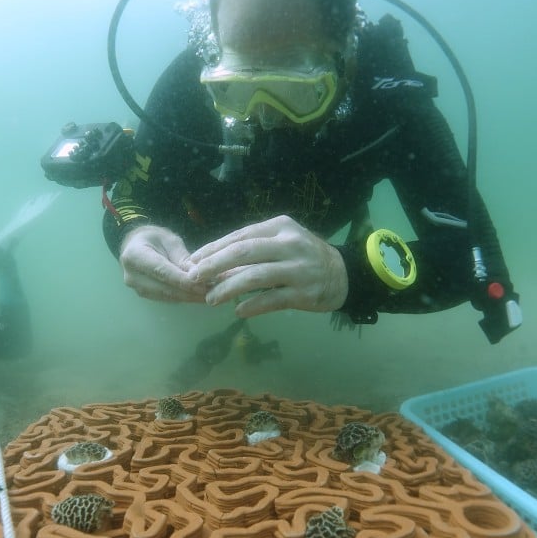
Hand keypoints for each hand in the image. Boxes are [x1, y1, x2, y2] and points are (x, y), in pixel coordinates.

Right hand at [118, 225, 207, 302]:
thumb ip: (181, 257)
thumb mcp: (168, 239)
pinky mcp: (144, 295)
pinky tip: (198, 296)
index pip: (162, 272)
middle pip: (164, 289)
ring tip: (209, 295)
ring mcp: (137, 288)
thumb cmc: (153, 238)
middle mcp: (132, 276)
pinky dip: (183, 298)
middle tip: (212, 292)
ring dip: (189, 298)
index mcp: (135, 256)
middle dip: (189, 292)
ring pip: (166, 297)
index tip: (202, 285)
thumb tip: (197, 273)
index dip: (182, 281)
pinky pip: (166, 299)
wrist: (135, 246)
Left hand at [188, 216, 349, 316]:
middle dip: (214, 265)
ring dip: (228, 288)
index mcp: (280, 227)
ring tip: (211, 299)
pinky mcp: (304, 293)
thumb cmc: (303, 256)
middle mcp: (289, 244)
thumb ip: (253, 248)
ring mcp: (298, 269)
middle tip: (194, 277)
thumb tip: (212, 262)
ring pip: (255, 276)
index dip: (213, 249)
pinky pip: (271, 300)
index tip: (193, 261)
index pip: (240, 236)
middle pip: (243, 252)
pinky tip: (238, 311)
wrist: (343, 274)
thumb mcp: (282, 241)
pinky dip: (252, 306)